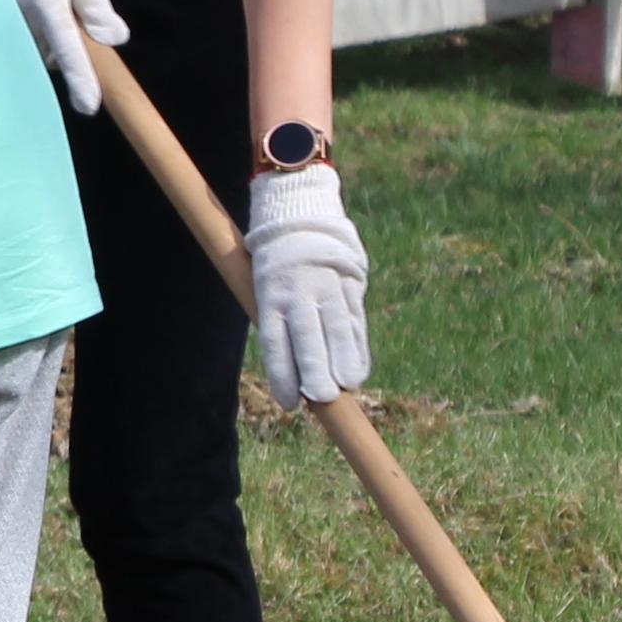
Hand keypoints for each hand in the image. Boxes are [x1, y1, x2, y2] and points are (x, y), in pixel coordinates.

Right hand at [0, 0, 128, 114]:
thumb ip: (95, 3)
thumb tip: (113, 38)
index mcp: (47, 0)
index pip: (68, 48)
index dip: (80, 79)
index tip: (89, 107)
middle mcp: (21, 14)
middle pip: (50, 53)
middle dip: (68, 49)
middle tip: (77, 16)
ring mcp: (4, 15)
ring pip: (35, 47)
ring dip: (52, 39)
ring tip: (57, 2)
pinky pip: (22, 36)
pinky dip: (37, 31)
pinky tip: (40, 5)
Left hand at [244, 166, 368, 408]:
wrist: (299, 218)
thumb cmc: (275, 267)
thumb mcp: (263, 288)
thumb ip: (276, 323)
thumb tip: (290, 376)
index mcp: (270, 296)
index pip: (275, 341)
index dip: (282, 373)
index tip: (288, 403)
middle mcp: (298, 292)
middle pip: (307, 337)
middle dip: (315, 369)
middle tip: (322, 397)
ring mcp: (326, 286)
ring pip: (336, 328)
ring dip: (342, 361)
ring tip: (346, 386)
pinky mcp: (348, 283)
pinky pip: (354, 320)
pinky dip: (357, 347)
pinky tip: (358, 372)